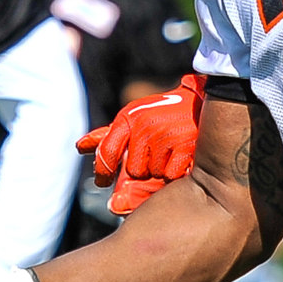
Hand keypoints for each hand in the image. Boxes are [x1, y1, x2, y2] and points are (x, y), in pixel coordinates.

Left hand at [77, 75, 204, 214]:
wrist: (202, 100)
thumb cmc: (164, 113)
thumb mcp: (135, 117)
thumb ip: (109, 135)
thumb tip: (80, 147)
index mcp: (129, 118)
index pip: (108, 152)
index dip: (103, 171)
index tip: (102, 181)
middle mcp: (144, 127)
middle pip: (134, 171)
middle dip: (143, 169)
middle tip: (156, 154)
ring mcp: (165, 137)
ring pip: (154, 174)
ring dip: (161, 169)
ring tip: (171, 151)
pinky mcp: (185, 147)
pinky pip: (172, 175)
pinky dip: (177, 171)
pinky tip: (182, 157)